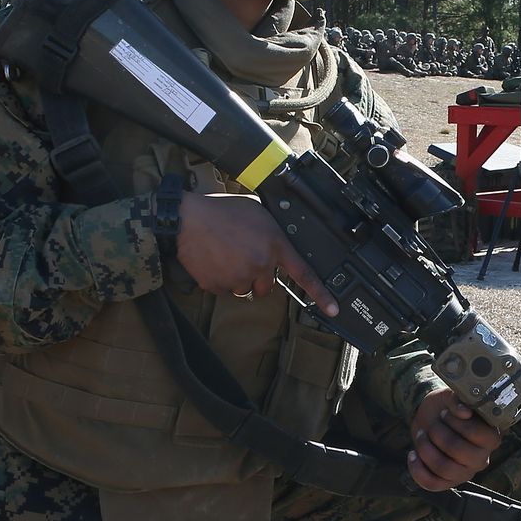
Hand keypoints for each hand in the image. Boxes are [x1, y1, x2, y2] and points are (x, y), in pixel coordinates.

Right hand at [175, 192, 337, 315]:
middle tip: (242, 257)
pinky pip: (224, 290)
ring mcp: (239, 277)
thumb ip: (273, 230)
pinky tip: (213, 261)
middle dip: (257, 277)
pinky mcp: (218, 286)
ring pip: (244, 289)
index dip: (321, 294)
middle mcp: (260, 263)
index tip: (333, 309)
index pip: (303, 273)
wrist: (187, 219)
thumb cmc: (220, 211)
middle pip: (267, 287)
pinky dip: (219, 280)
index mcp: (274, 244)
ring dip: (238, 278)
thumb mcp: (257, 211)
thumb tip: (280, 242)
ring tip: (224, 255)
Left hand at [407, 389, 501, 490]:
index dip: (456, 422)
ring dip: (426, 449)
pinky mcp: (448, 482)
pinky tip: (412, 454)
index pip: (478, 434)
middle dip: (439, 434)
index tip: (445, 413)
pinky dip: (417, 470)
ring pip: (444, 468)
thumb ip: (458, 400)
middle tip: (432, 425)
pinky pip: (432, 484)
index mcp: (490, 436)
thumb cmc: (445, 407)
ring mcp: (466, 473)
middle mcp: (482, 458)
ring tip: (420, 435)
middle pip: (459, 452)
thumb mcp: (450, 396)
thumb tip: (464, 412)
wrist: (432, 419)